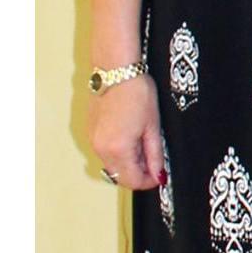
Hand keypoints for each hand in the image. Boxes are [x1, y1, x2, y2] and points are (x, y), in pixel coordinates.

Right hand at [89, 75, 166, 189]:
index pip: (133, 180)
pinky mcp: (90, 131)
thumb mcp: (153, 127)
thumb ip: (155, 155)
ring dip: (129, 163)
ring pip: (112, 165)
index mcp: (117, 150)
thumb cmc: (137, 93)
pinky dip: (118, 153)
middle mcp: (100, 148)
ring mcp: (92, 140)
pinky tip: (131, 137)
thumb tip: (159, 175)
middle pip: (120, 176)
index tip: (161, 175)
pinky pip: (105, 152)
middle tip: (155, 160)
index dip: (149, 181)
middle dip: (139, 173)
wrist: (116, 71)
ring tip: (144, 144)